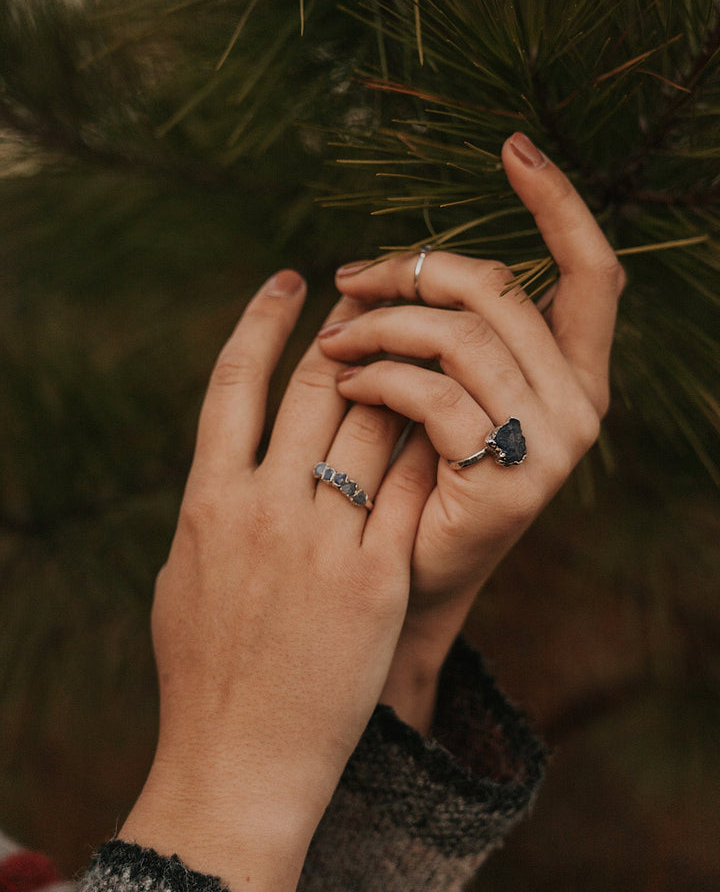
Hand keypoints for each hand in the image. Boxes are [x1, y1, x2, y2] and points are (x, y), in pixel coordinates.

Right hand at [119, 271, 434, 890]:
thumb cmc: (203, 666)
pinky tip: (443, 407)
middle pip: (310, 389)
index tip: (287, 281)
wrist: (242, 753)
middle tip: (364, 294)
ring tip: (411, 338)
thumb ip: (210, 506)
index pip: (232, 382)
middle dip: (343, 332)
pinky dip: (423, 440)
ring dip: (394, 372)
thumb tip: (229, 455)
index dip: (259, 322)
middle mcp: (265, 507)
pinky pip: (406, 484)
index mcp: (208, 499)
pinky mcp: (375, 575)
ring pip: (367, 423)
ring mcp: (322, 540)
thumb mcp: (187, 572)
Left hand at [318, 134, 623, 729]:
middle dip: (412, 270)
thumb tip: (399, 261)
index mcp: (575, 374)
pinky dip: (375, 378)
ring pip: (458, 335)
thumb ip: (452, 333)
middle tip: (348, 278)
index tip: (512, 147)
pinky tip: (344, 385)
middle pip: (500, 290)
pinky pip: (430, 393)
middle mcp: (582, 404)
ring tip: (331, 341)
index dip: (560, 205)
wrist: (404, 583)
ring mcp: (554, 445)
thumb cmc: (416, 477)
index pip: (592, 272)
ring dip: (379, 326)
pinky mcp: (511, 480)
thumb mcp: (445, 393)